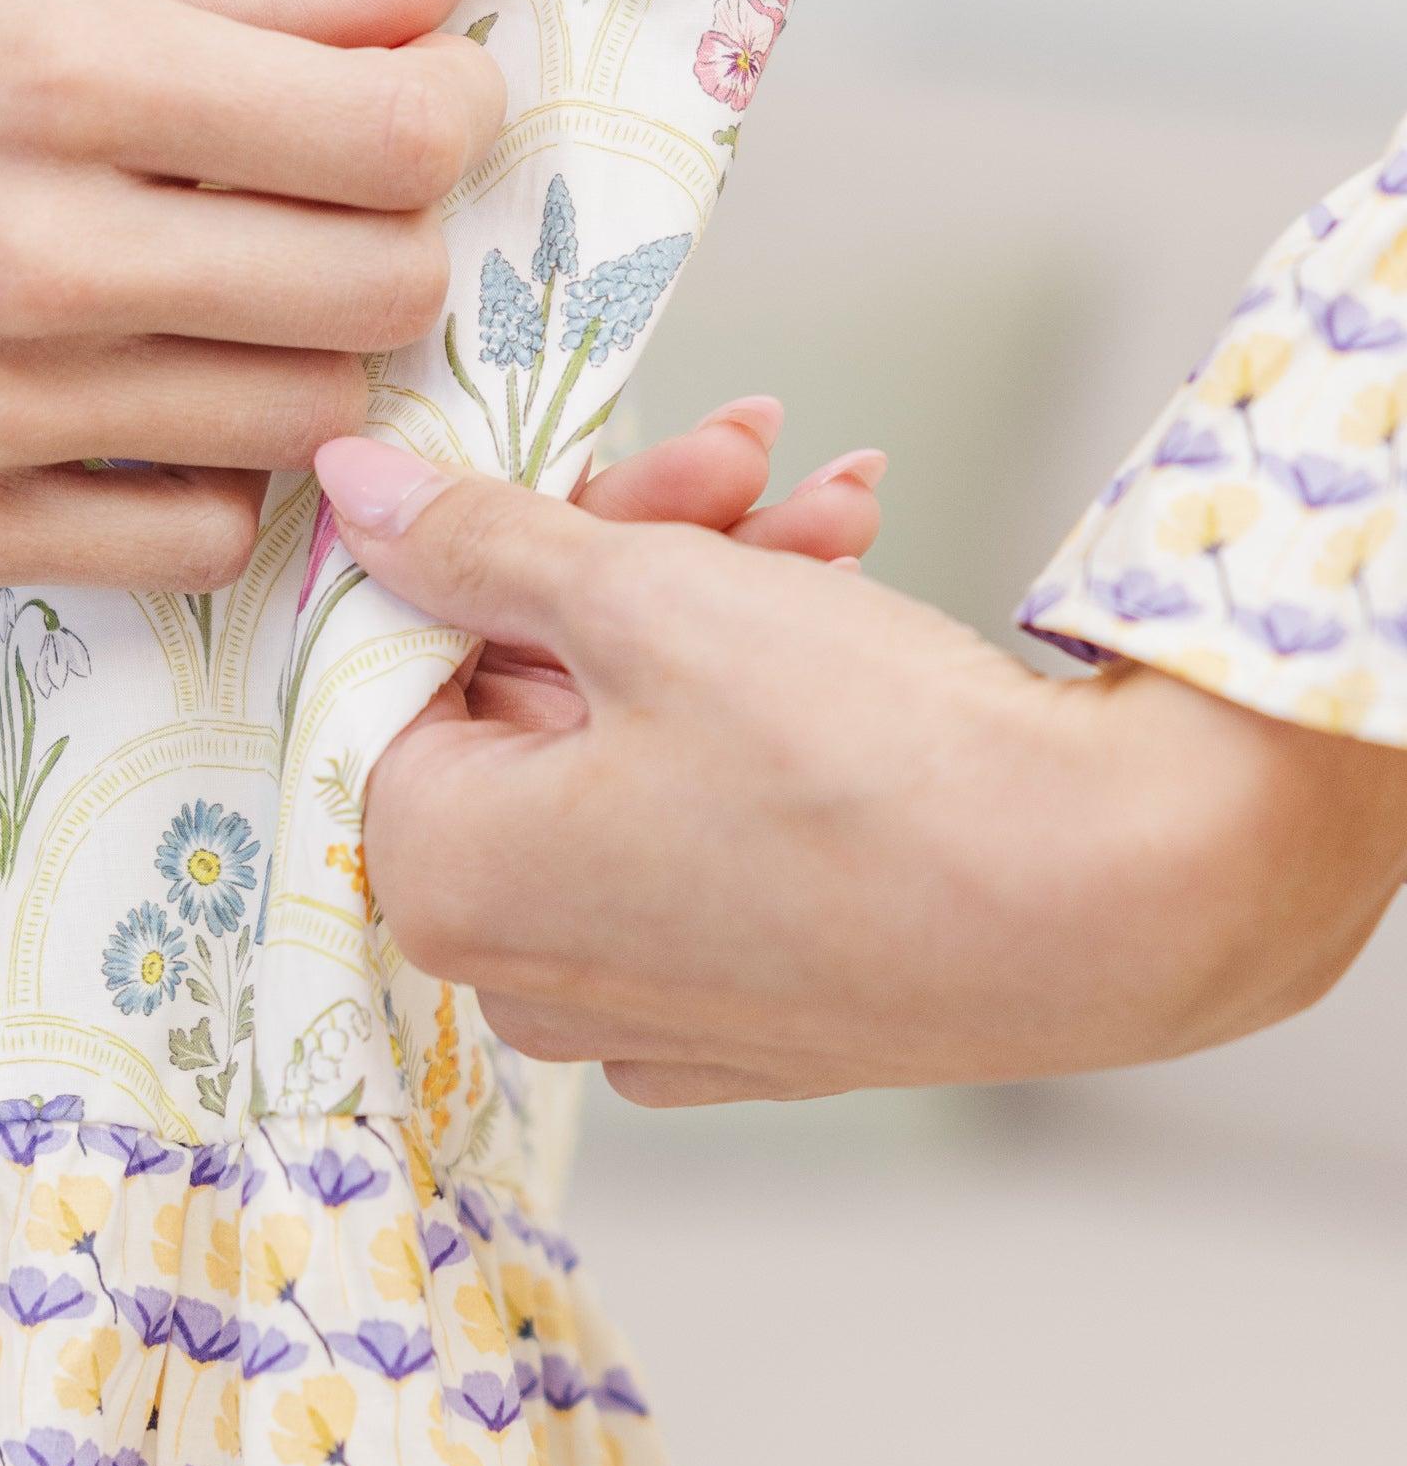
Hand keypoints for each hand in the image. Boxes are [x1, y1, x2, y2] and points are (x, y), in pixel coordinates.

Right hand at [0, 0, 503, 588]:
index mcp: (64, 74)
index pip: (396, 137)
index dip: (453, 117)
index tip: (422, 99)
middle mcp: (39, 254)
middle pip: (385, 290)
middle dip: (396, 234)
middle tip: (325, 199)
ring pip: (311, 420)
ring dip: (308, 350)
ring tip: (222, 290)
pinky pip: (199, 539)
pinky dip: (217, 472)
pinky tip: (154, 396)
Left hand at [313, 437, 1406, 1102]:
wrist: (1115, 900)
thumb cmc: (864, 765)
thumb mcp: (642, 596)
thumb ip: (474, 539)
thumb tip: (351, 495)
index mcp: (445, 877)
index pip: (406, 666)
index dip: (507, 537)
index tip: (595, 462)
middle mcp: (523, 971)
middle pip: (532, 699)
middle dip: (643, 549)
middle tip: (742, 453)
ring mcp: (644, 1005)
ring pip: (636, 746)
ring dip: (726, 601)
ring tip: (840, 510)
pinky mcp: (755, 1012)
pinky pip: (712, 826)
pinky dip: (769, 711)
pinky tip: (851, 598)